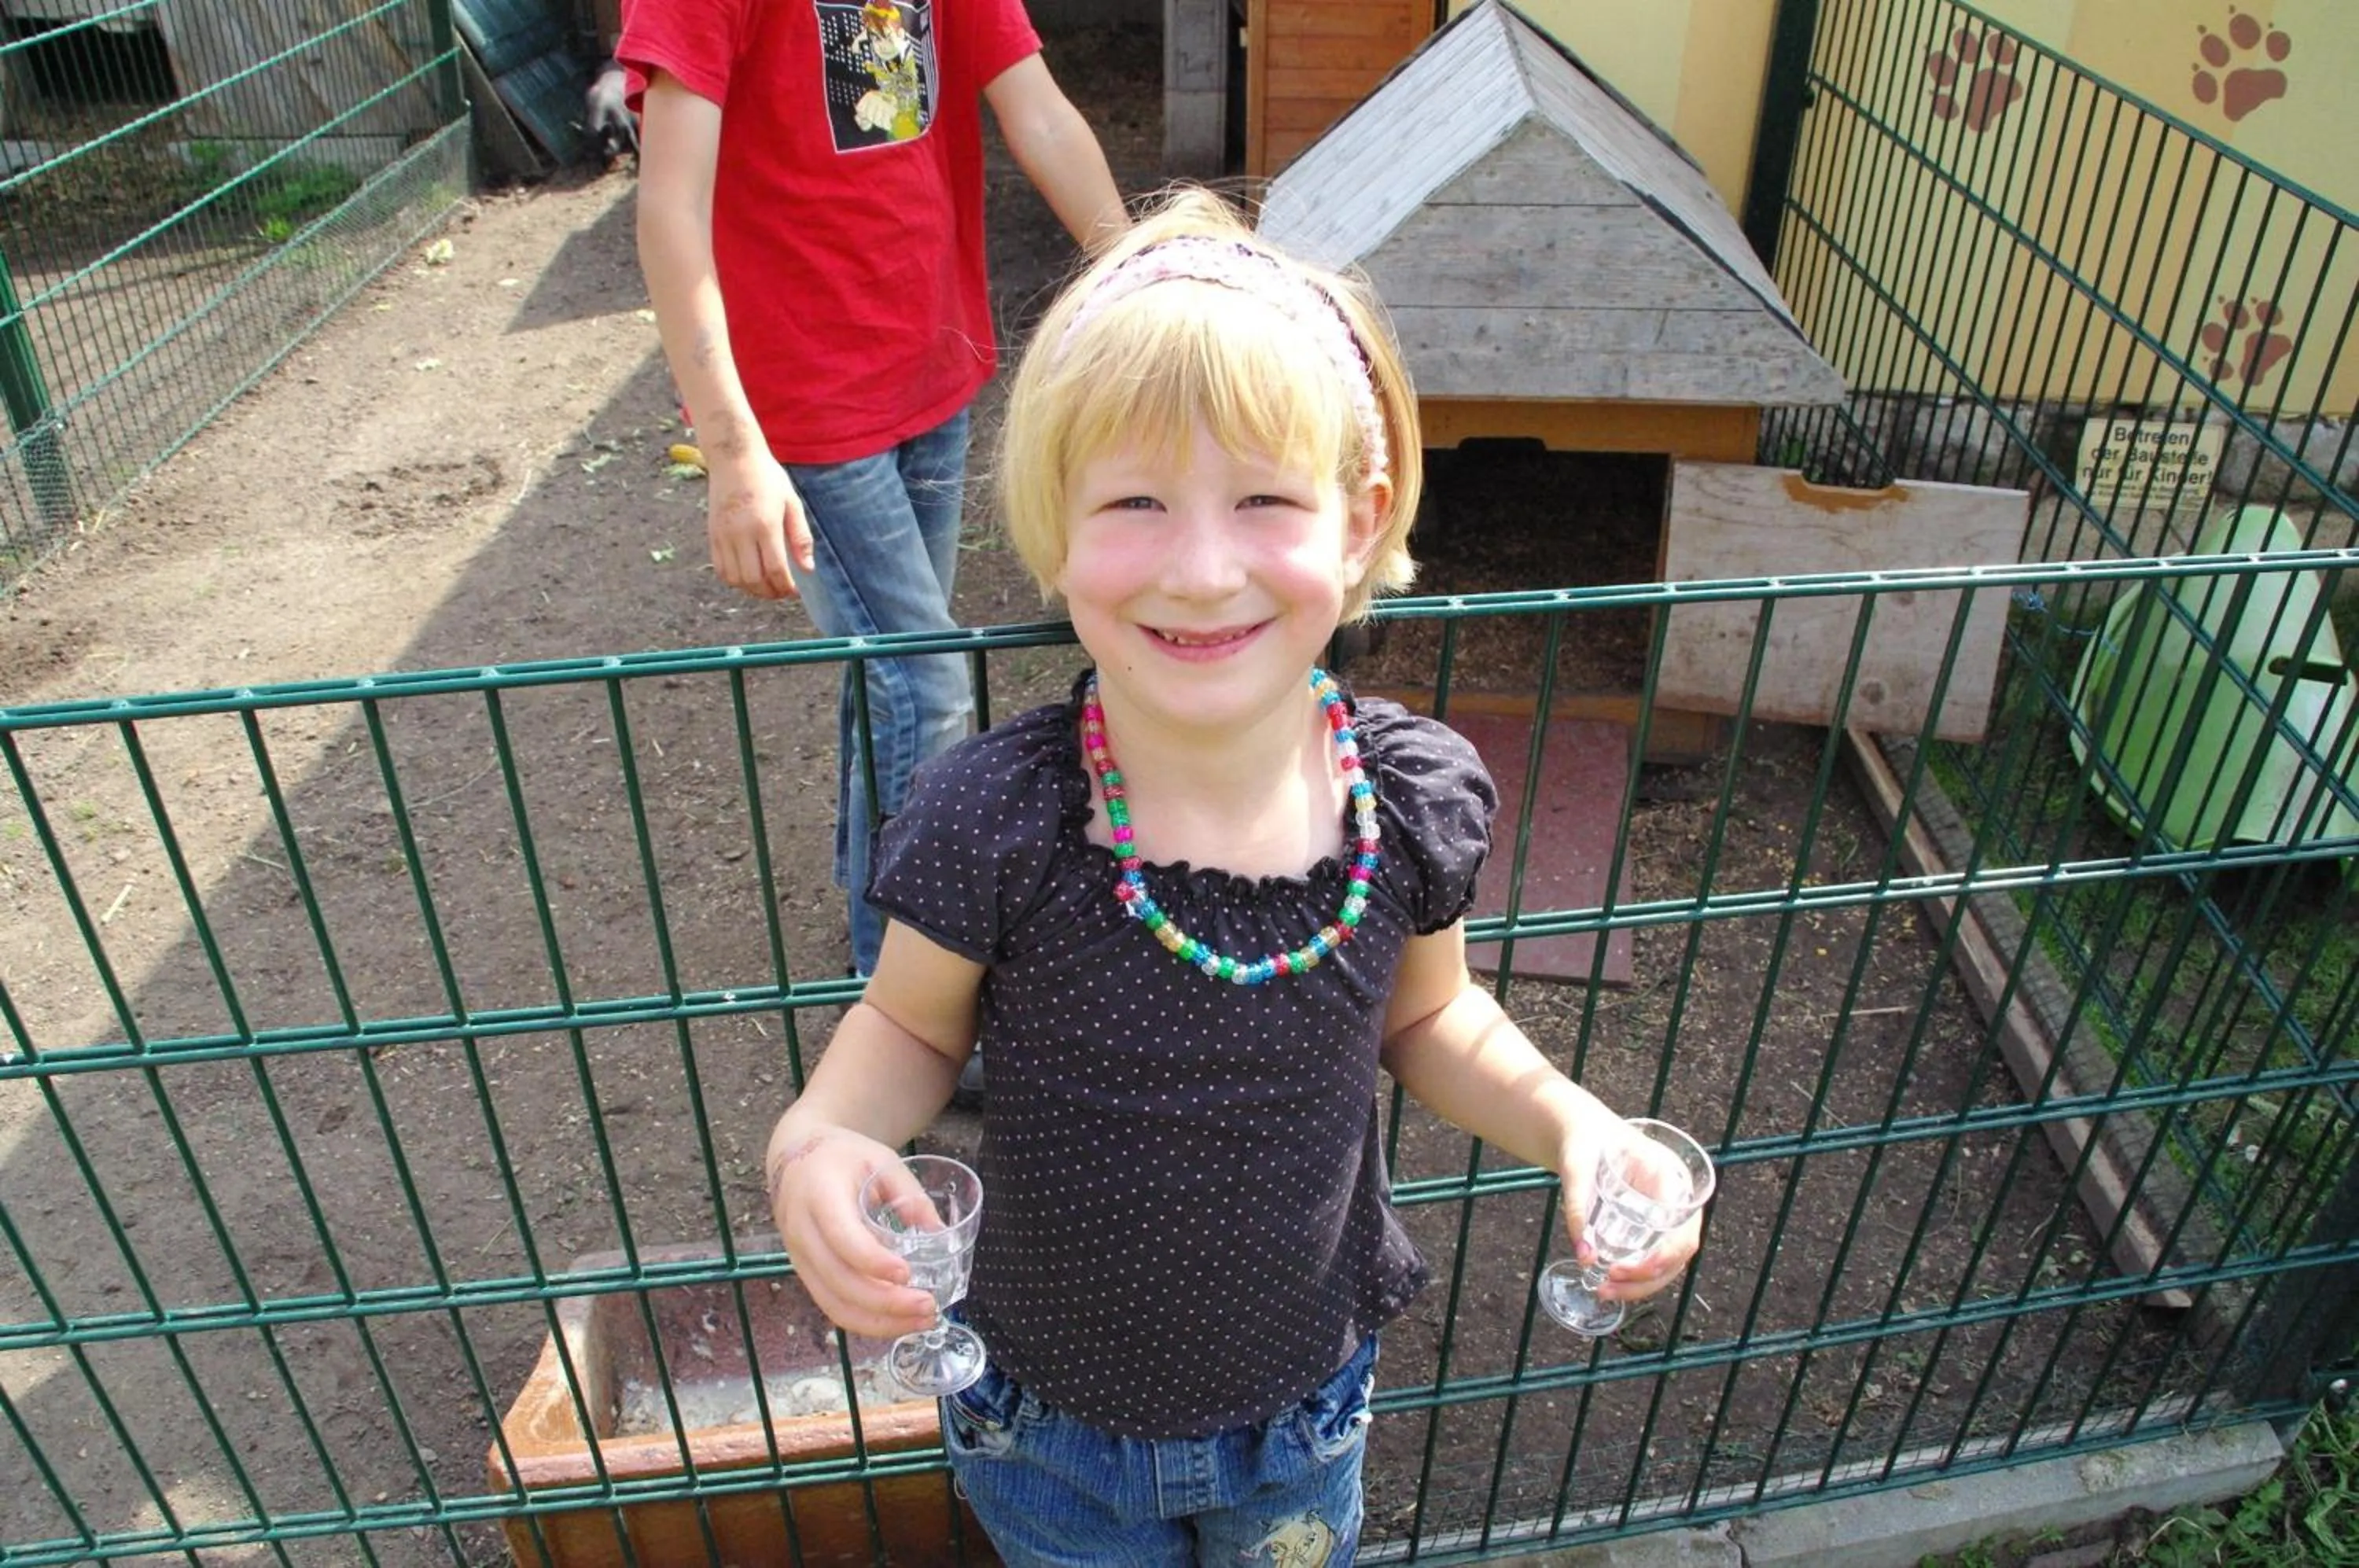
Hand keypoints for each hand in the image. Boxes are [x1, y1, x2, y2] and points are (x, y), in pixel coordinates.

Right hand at [706, 445, 813, 599]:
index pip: (775, 569)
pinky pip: (721, 569)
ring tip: (766, 586)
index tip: (795, 590)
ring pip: (736, 579)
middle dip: (771, 592)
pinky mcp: (712, 535)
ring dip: (752, 590)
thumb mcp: (792, 503)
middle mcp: (741, 533)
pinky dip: (735, 580)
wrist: (733, 457)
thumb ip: (800, 537)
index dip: (786, 587)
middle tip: (782, 591)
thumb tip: (808, 569)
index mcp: (765, 525)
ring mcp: (723, 535)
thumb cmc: (767, 478)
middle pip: (754, 580)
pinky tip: (748, 576)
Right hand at [766, 1126, 939, 1339]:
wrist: (795, 1156)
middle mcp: (802, 1231)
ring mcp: (799, 1257)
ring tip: (921, 1321)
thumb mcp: (880, 1160)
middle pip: (839, 1281)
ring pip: (834, 1304)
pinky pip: (832, 1306)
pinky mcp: (805, 1273)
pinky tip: (898, 1321)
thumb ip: (909, 1194)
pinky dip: (866, 1321)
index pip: (842, 1237)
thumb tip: (941, 1234)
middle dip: (885, 1302)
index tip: (907, 1274)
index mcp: (819, 1194)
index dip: (873, 1261)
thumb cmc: (842, 1156)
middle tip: (928, 1306)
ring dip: (879, 1322)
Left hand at [1557, 1126, 1704, 1304]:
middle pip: (1679, 1252)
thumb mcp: (1576, 1168)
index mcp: (1670, 1176)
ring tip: (1604, 1291)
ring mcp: (1669, 1214)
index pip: (1682, 1228)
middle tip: (1607, 1286)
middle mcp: (1678, 1198)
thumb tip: (1584, 1257)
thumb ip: (1579, 1208)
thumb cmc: (1585, 1141)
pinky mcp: (1654, 1226)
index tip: (1623, 1270)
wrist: (1585, 1132)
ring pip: (1670, 1261)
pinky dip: (1637, 1276)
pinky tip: (1612, 1285)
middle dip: (1646, 1278)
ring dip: (1641, 1284)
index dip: (1660, 1257)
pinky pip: (1656, 1256)